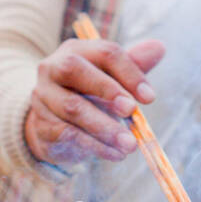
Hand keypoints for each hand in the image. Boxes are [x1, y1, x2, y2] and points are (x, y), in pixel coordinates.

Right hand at [24, 36, 164, 167]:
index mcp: (76, 50)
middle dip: (107, 90)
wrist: (54, 123)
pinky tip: (115, 153)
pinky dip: (95, 146)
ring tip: (130, 144)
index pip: (105, 52)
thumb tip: (159, 48)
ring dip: (105, 127)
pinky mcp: (40, 123)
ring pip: (72, 108)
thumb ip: (134, 64)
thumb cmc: (89, 94)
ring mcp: (42, 95)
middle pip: (75, 70)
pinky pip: (68, 133)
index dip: (129, 73)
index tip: (149, 98)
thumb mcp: (111, 77)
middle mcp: (53, 67)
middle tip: (132, 111)